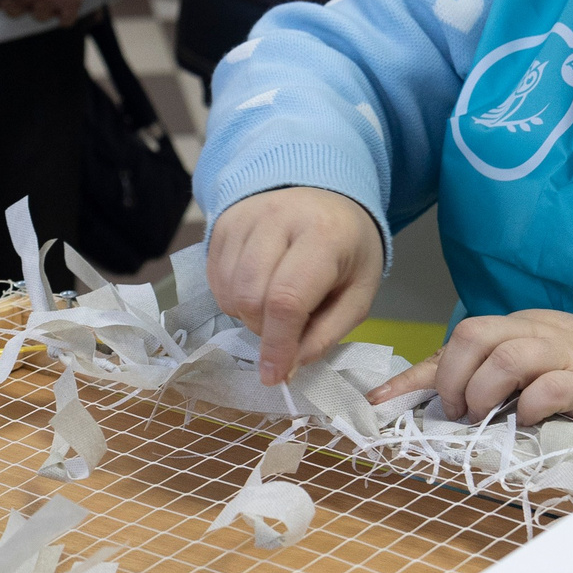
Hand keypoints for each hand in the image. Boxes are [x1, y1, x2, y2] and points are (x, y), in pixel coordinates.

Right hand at [209, 187, 382, 386]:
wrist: (327, 197)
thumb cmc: (348, 251)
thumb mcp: (357, 295)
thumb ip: (326, 335)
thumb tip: (288, 369)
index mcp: (323, 235)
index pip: (287, 299)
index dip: (277, 344)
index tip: (274, 376)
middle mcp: (279, 218)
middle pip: (250, 297)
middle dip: (264, 330)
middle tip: (286, 328)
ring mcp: (246, 217)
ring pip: (228, 290)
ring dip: (246, 315)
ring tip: (273, 304)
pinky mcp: (224, 222)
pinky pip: (215, 278)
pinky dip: (232, 298)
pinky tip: (257, 287)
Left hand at [368, 309, 572, 423]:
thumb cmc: (556, 367)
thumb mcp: (507, 361)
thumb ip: (463, 372)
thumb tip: (403, 393)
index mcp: (508, 328)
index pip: (456, 339)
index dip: (415, 373)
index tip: (381, 400)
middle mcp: (530, 334)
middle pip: (475, 335)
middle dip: (454, 378)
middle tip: (457, 410)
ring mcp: (558, 355)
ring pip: (510, 357)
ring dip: (484, 391)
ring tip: (483, 417)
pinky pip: (552, 386)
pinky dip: (531, 405)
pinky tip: (525, 418)